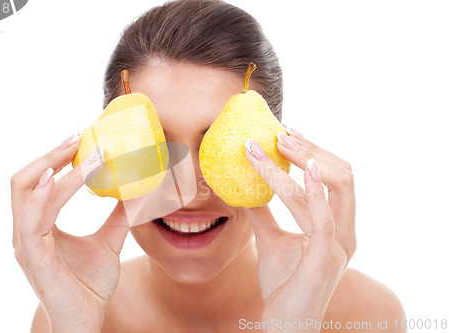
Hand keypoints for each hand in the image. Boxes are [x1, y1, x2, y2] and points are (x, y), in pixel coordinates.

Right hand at [11, 135, 129, 332]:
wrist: (89, 320)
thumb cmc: (90, 285)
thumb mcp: (109, 242)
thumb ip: (119, 216)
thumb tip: (139, 190)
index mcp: (41, 225)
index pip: (39, 183)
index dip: (55, 160)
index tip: (80, 140)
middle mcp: (28, 231)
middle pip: (24, 181)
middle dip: (49, 156)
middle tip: (77, 137)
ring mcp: (27, 245)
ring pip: (27, 194)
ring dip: (52, 169)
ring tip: (77, 151)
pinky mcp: (33, 259)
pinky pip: (32, 221)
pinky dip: (42, 197)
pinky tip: (56, 179)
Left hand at [244, 127, 355, 331]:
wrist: (282, 325)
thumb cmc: (282, 284)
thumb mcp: (269, 240)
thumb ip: (262, 215)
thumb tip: (244, 188)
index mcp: (336, 227)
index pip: (335, 179)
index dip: (314, 151)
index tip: (287, 131)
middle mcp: (345, 233)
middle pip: (342, 176)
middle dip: (312, 149)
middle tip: (281, 132)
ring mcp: (339, 246)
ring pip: (333, 189)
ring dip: (307, 161)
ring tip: (281, 143)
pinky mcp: (325, 260)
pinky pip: (324, 219)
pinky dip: (316, 191)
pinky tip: (305, 169)